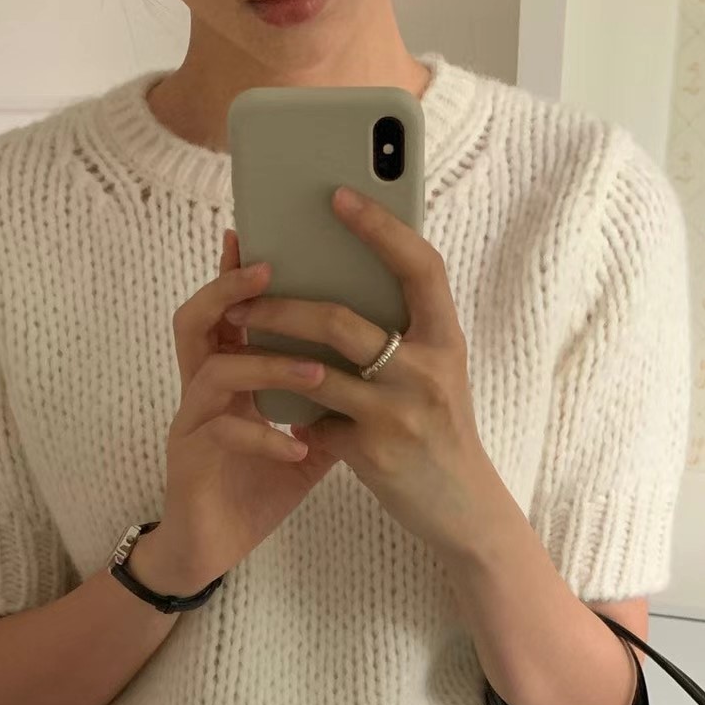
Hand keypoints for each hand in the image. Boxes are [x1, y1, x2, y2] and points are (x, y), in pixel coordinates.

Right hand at [155, 229, 340, 587]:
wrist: (212, 550)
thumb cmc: (257, 487)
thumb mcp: (310, 441)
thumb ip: (335, 402)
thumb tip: (387, 367)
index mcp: (230, 376)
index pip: (231, 311)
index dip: (239, 271)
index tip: (264, 236)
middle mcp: (202, 390)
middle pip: (197, 319)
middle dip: (229, 289)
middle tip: (269, 270)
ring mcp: (191, 423)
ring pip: (213, 371)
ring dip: (266, 364)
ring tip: (316, 371)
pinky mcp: (191, 460)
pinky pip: (223, 433)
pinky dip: (265, 437)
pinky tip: (297, 449)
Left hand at [221, 186, 492, 558]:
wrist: (463, 508)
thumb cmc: (439, 430)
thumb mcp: (436, 373)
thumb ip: (403, 333)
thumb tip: (339, 280)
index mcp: (445, 339)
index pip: (420, 266)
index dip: (381, 227)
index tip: (339, 196)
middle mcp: (427, 371)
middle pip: (342, 319)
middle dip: (284, 305)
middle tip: (245, 296)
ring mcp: (399, 414)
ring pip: (316, 372)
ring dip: (270, 356)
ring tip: (241, 340)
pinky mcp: (373, 453)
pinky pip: (316, 423)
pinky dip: (295, 417)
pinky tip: (282, 413)